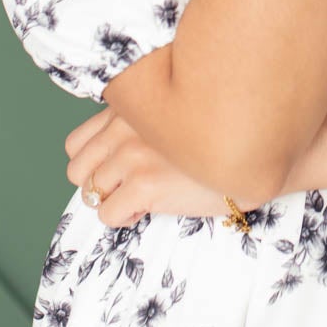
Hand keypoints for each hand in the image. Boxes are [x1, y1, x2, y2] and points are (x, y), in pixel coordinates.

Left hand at [63, 105, 231, 226]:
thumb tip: (108, 154)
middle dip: (97, 186)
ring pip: (90, 193)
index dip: (94, 165)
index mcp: (128, 108)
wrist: (251, 156)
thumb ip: (136, 122)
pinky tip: (149, 208)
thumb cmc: (215, 139)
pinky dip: (125, 218)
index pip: (75, 143)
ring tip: (141, 197)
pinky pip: (107, 214)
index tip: (118, 170)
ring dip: (114, 201)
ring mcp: (134, 155)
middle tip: (127, 189)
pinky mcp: (145, 184)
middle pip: (76, 170)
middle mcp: (126, 127)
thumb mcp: (169, 115)